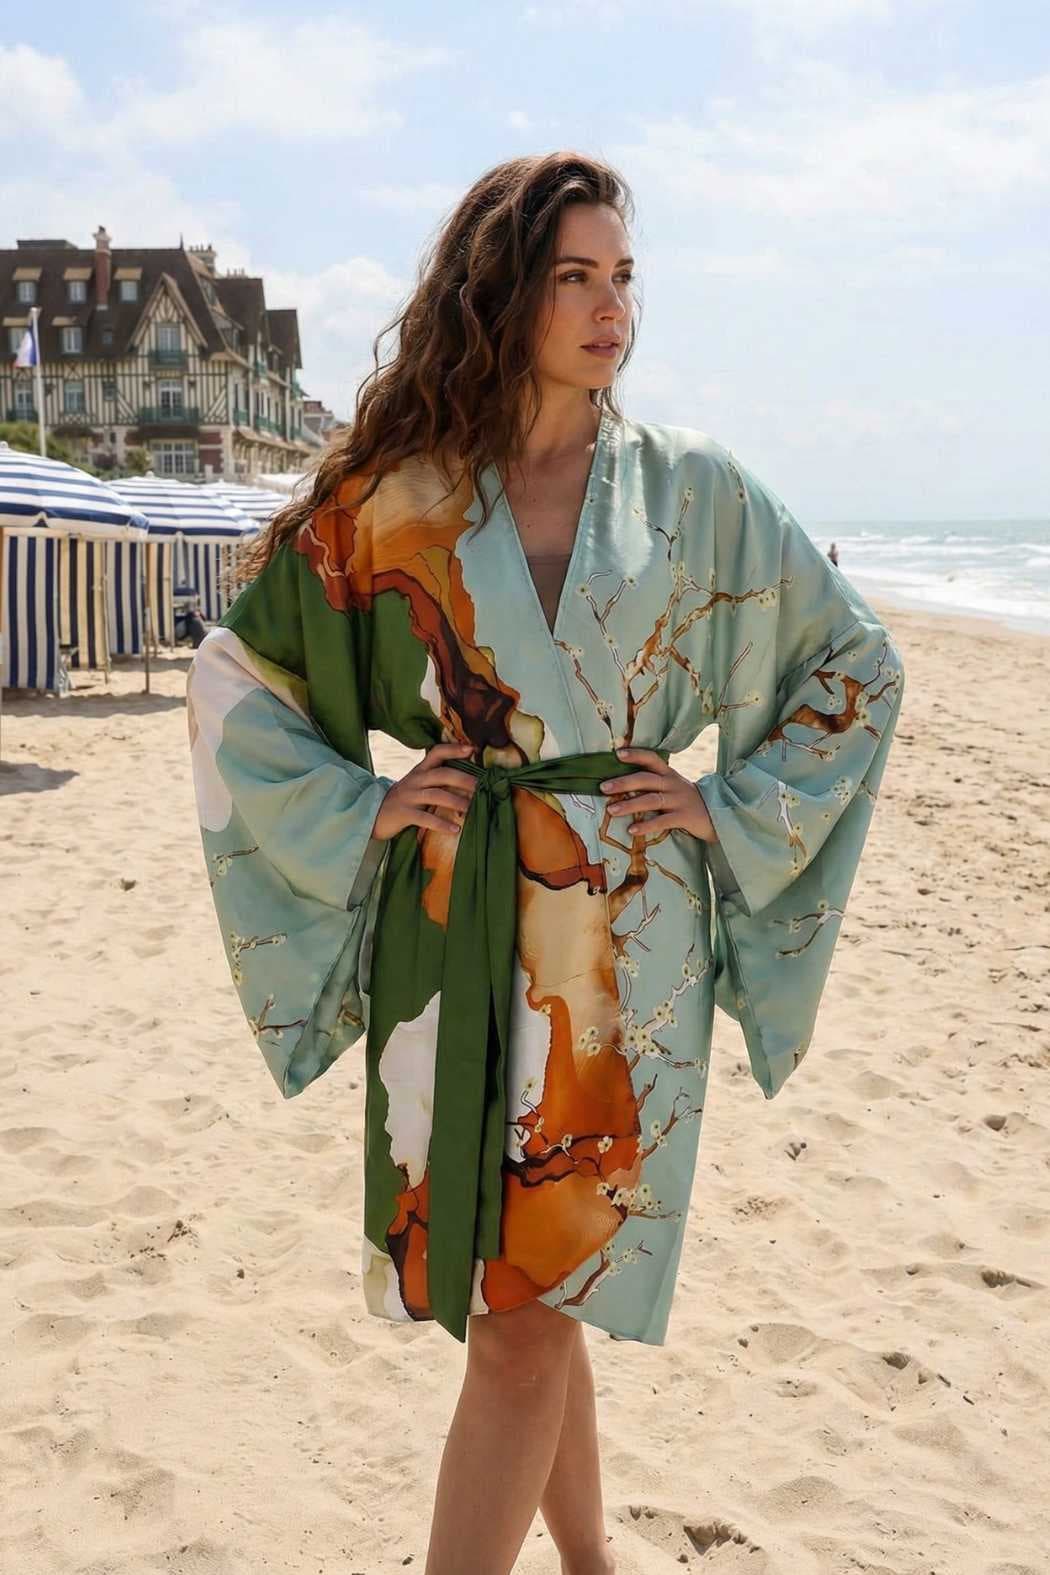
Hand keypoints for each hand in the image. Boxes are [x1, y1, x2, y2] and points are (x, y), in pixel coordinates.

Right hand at [371, 741, 477, 839]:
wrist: (372, 814)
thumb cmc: (403, 800)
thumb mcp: (416, 785)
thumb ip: (435, 780)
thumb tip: (468, 783)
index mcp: (419, 771)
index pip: (436, 752)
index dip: (453, 749)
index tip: (471, 749)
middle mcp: (414, 780)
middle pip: (442, 774)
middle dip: (463, 779)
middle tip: (481, 787)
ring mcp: (408, 796)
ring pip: (436, 795)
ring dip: (456, 801)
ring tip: (471, 809)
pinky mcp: (404, 813)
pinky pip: (425, 818)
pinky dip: (442, 824)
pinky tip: (455, 829)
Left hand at [599, 746, 717, 843]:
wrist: (719, 814)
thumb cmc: (687, 800)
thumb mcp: (673, 786)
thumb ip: (654, 782)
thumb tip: (622, 783)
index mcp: (669, 774)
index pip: (652, 758)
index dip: (635, 754)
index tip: (617, 753)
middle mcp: (673, 784)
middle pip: (646, 779)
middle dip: (623, 783)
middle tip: (603, 787)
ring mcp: (679, 800)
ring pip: (651, 800)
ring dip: (629, 805)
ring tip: (611, 810)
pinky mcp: (684, 817)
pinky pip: (662, 821)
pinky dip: (646, 826)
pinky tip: (632, 830)